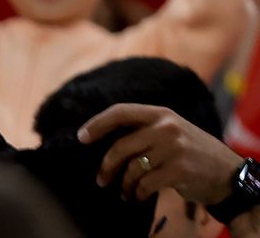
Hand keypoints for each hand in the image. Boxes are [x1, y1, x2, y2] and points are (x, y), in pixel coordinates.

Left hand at [78, 103, 240, 204]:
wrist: (229, 173)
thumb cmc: (192, 152)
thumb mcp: (171, 130)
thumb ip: (144, 129)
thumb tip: (102, 136)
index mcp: (161, 113)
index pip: (120, 112)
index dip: (97, 123)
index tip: (81, 137)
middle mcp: (166, 127)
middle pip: (121, 145)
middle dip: (106, 166)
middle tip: (100, 180)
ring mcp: (173, 148)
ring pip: (132, 167)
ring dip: (124, 184)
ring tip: (125, 193)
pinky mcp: (179, 170)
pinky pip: (146, 183)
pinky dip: (137, 193)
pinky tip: (137, 197)